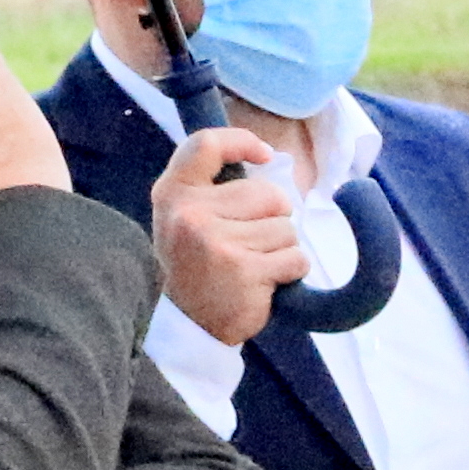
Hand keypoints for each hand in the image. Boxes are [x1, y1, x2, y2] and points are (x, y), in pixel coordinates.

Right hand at [151, 122, 298, 345]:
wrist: (187, 327)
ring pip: (286, 228)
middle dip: (274, 219)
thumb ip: (211, 188)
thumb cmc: (197, 267)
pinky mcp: (243, 270)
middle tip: (248, 246)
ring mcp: (216, 242)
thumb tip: (266, 157)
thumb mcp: (185, 219)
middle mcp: (190, 214)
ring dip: (280, 250)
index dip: (241, 142)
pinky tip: (263, 283)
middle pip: (269, 194)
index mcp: (173, 194)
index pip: (206, 145)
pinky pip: (295, 258)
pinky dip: (290, 272)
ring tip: (251, 267)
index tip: (264, 155)